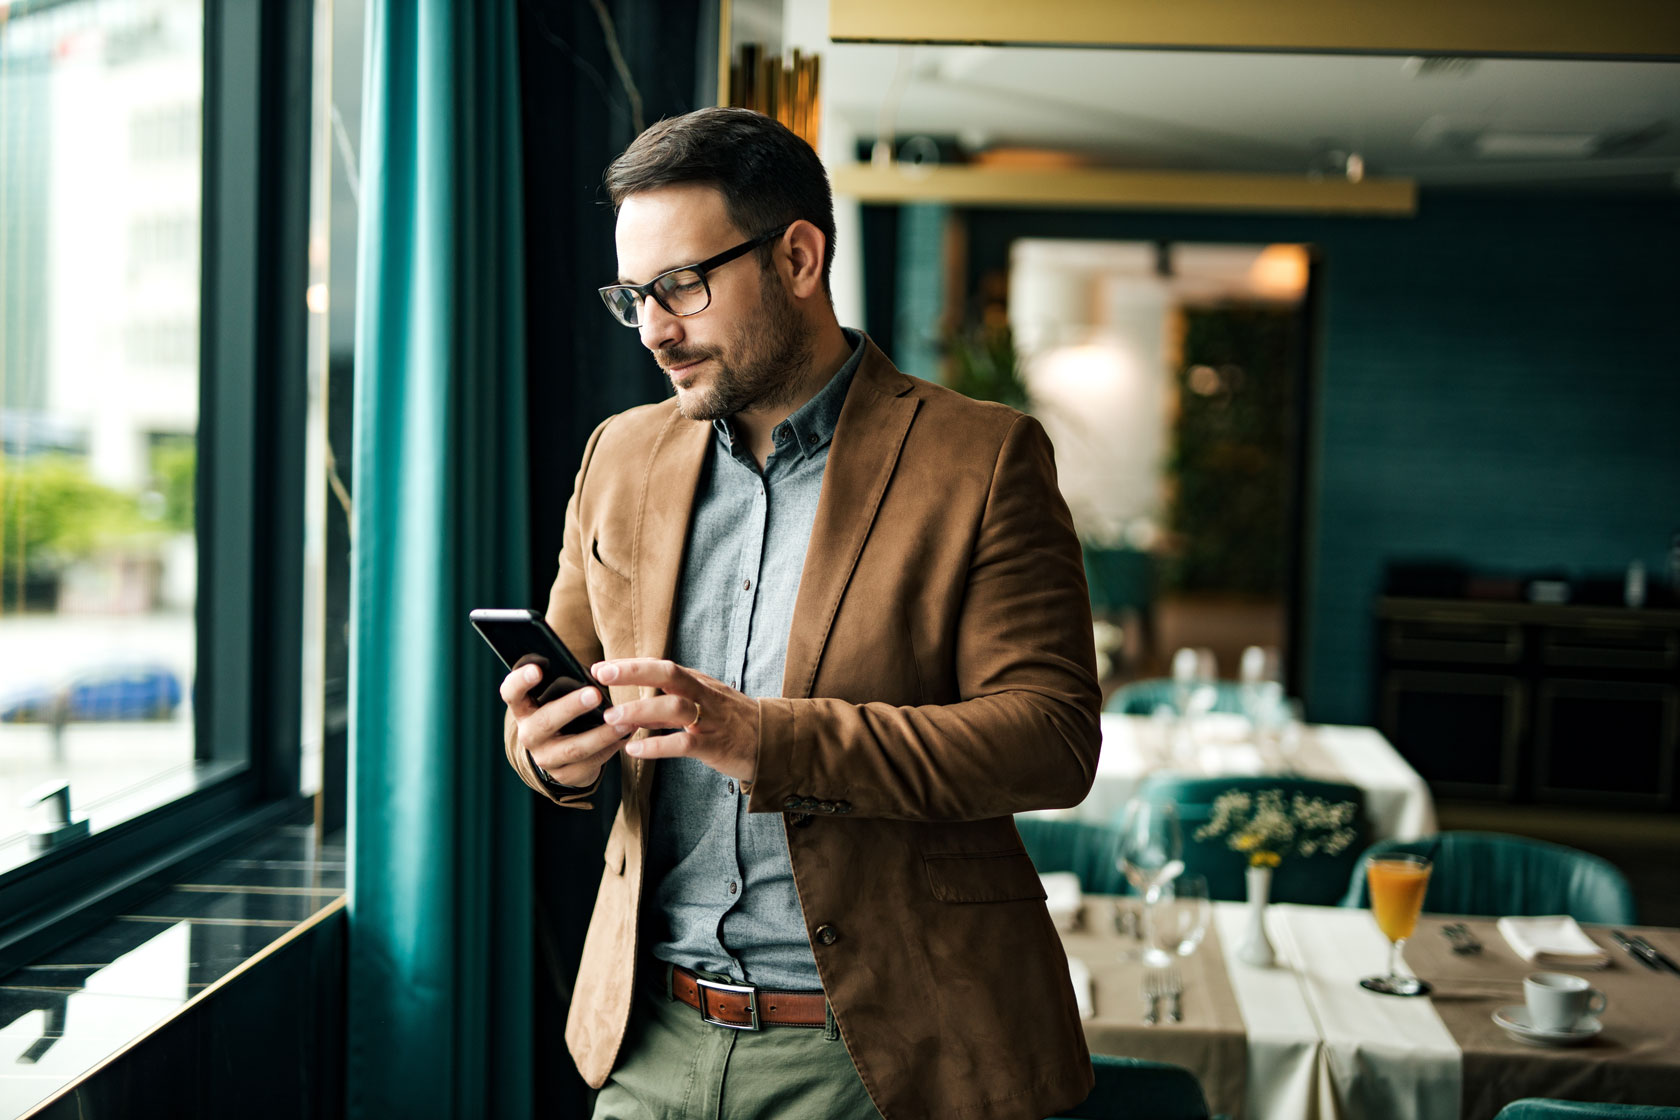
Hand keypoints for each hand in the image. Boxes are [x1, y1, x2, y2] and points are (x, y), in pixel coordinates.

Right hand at [500, 664, 628, 787]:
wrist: (561, 753)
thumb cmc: (563, 710)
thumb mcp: (558, 696)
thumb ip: (568, 682)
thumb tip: (599, 671)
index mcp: (523, 708)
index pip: (512, 693)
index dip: (521, 681)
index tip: (538, 669)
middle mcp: (529, 734)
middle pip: (545, 721)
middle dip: (571, 707)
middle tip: (594, 694)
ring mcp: (544, 757)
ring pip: (573, 748)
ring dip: (601, 735)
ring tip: (625, 722)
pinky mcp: (564, 775)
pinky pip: (589, 763)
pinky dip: (609, 749)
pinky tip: (624, 738)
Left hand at [593, 658, 758, 782]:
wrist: (774, 743)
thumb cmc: (733, 722)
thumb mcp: (707, 700)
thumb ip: (676, 695)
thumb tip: (638, 693)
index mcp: (698, 683)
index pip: (662, 666)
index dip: (631, 665)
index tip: (600, 667)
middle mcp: (703, 695)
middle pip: (668, 673)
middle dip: (633, 672)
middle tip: (602, 675)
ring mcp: (710, 720)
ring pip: (673, 707)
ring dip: (640, 711)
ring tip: (612, 718)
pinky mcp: (715, 745)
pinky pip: (684, 743)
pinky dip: (657, 745)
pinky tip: (634, 749)